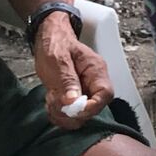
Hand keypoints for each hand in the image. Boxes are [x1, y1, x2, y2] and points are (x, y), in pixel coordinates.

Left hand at [31, 15, 113, 129]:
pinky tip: (51, 102)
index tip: (73, 108)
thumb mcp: (58, 60)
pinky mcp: (75, 98)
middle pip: (93, 109)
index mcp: (95, 70)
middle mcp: (94, 82)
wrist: (49, 39)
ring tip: (51, 99)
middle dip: (72, 111)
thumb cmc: (55, 44)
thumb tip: (73, 102)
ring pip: (81, 116)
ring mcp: (85, 91)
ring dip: (63, 114)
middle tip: (54, 101)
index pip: (105, 94)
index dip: (91, 106)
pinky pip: (71, 115)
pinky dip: (59, 114)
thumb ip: (67, 80)